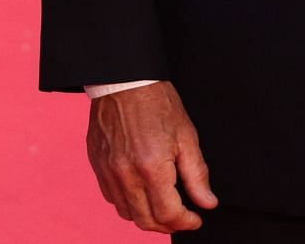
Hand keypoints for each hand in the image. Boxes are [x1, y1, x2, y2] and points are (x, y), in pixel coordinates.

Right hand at [86, 81, 216, 231]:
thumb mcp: (186, 136)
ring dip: (146, 215)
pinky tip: (140, 190)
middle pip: (146, 220)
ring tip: (161, 205)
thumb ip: (197, 175)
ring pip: (126, 212)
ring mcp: (107, 170)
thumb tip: (207, 203)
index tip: (195, 218)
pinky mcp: (97, 163)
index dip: (186, 222)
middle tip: (180, 217)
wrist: (123, 79)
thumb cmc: (157, 103)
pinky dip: (127, 201)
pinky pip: (110, 196)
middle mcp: (126, 173)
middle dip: (167, 225)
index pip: (169, 214)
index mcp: (152, 167)